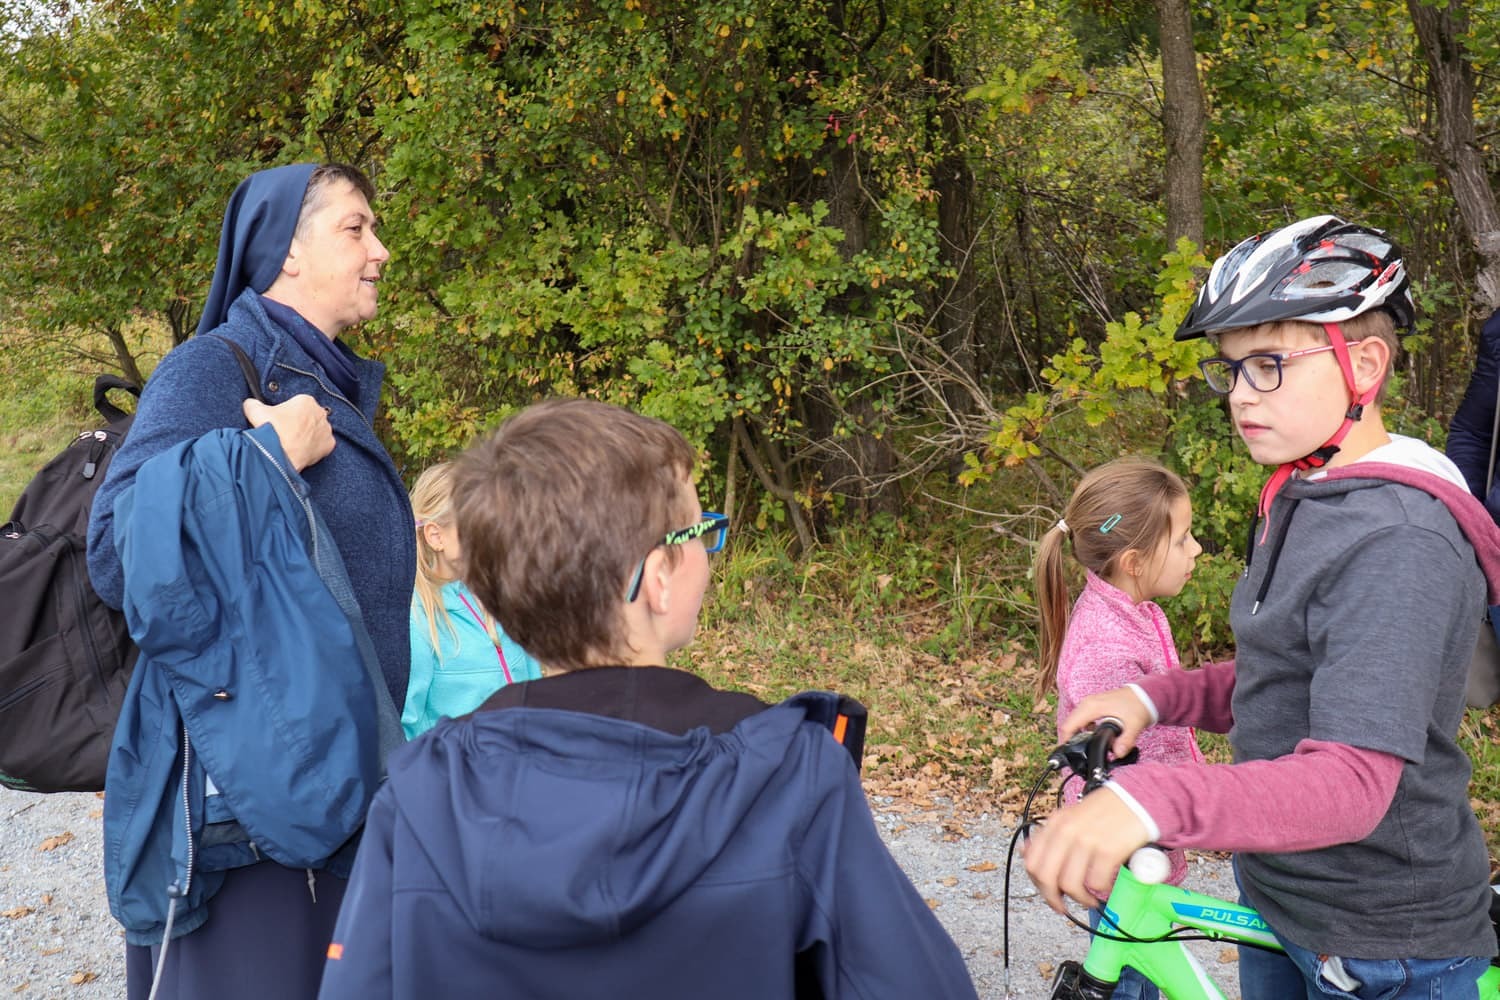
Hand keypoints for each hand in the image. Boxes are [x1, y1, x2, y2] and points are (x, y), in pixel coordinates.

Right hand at [243, 395, 334, 470]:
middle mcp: (320, 413)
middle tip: (286, 433)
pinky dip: (314, 448)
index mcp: (306, 400)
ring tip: (293, 443)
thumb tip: (250, 403)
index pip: (297, 404)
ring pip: (317, 430)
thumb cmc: (269, 430)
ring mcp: (326, 429)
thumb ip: (253, 403)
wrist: (278, 454)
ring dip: (307, 435)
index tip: (280, 422)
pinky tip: (302, 450)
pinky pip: (323, 444)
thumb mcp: (254, 410)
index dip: (287, 413)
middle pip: (309, 417)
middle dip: (299, 423)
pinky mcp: (329, 444)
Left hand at [1022, 788, 1149, 912]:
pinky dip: (1100, 891)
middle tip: (1063, 906)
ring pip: (1069, 884)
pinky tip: (1104, 887)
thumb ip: (1049, 835)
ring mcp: (1086, 841)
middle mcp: (1066, 831)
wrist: (1135, 799)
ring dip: (1079, 899)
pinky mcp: (1108, 850)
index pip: (1031, 860)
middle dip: (1053, 898)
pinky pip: (1096, 882)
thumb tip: (1025, 853)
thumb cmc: (1105, 811)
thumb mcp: (1069, 816)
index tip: (1047, 892)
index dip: (1036, 883)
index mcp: (1055, 824)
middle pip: (1046, 876)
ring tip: (1088, 899)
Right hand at [1058, 687, 1152, 756]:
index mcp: (1092, 707)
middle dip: (1070, 740)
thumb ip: (1126, 740)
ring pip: (1074, 721)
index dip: (1066, 741)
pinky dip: (1082, 729)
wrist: (1145, 694)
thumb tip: (1117, 753)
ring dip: (1076, 735)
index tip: (1069, 755)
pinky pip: (1081, 718)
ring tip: (1084, 749)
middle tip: (1078, 755)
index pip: (1069, 725)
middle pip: (1069, 723)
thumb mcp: (1134, 724)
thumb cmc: (1139, 705)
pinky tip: (1092, 737)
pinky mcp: (1093, 706)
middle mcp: (1087, 703)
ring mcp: (1089, 703)